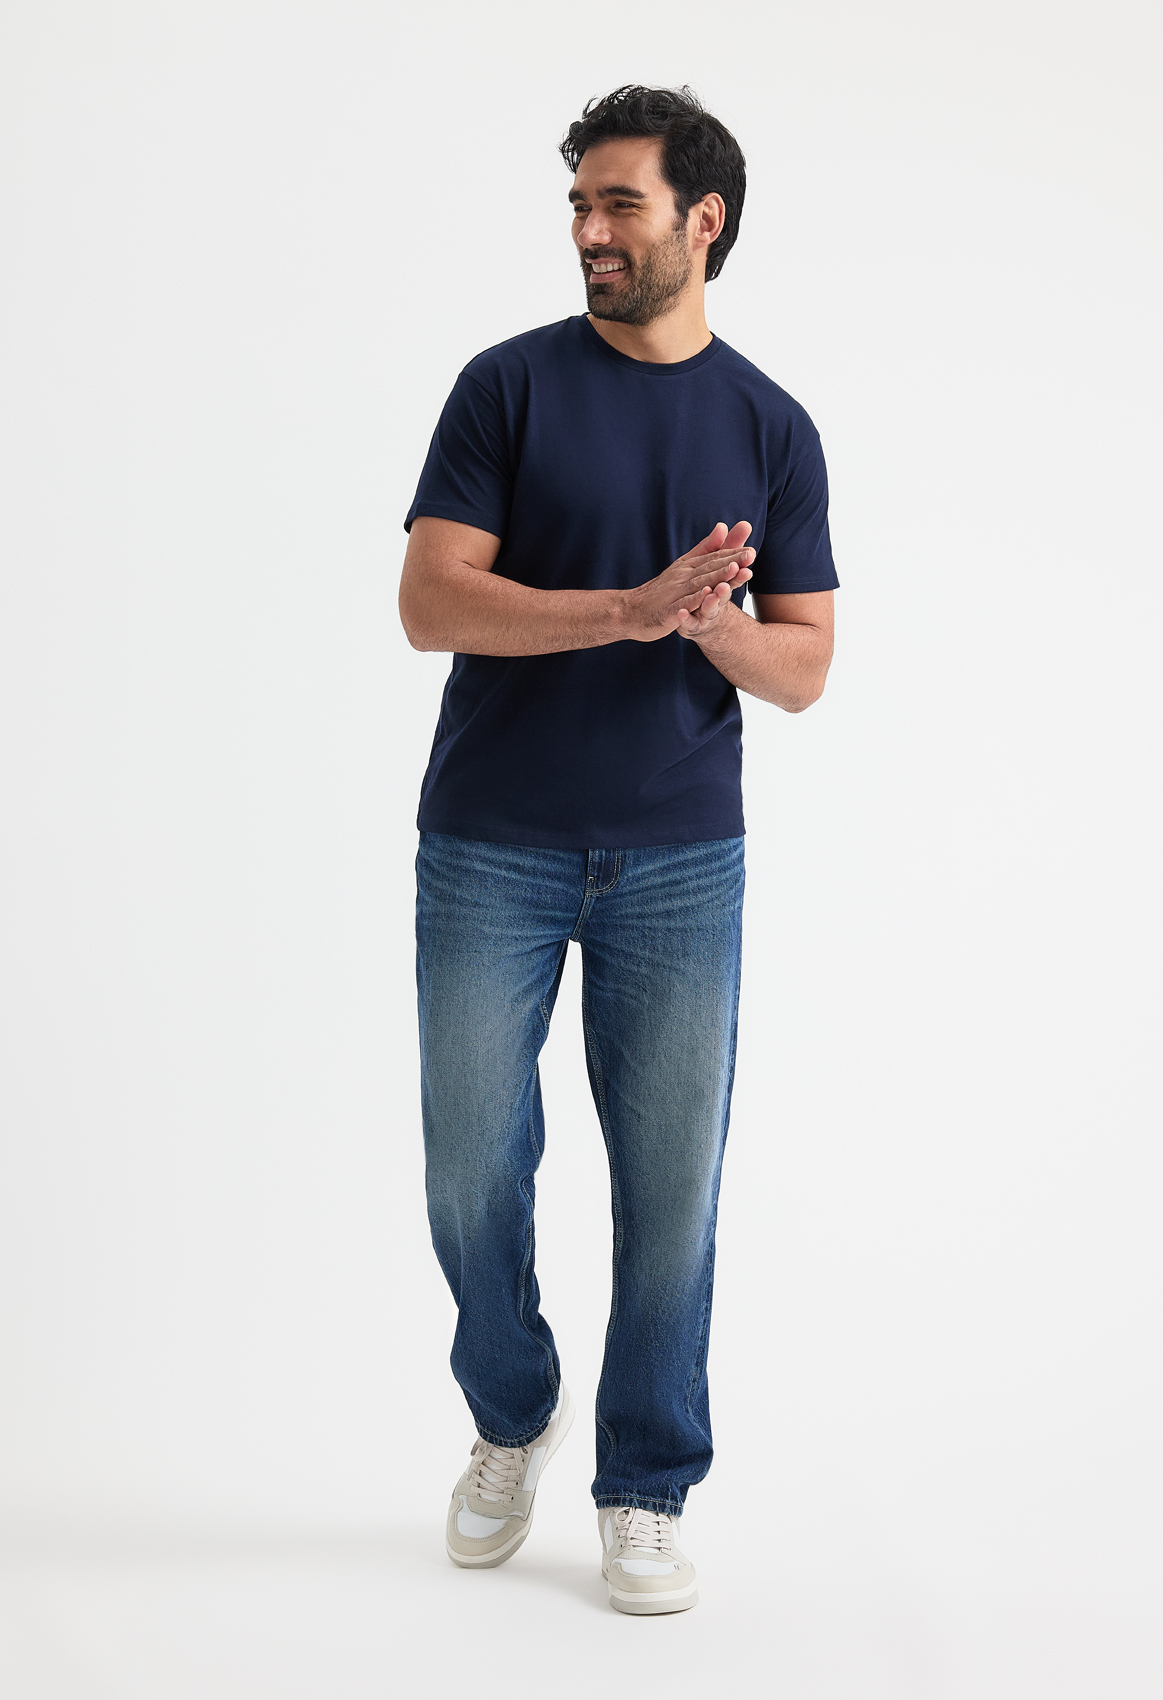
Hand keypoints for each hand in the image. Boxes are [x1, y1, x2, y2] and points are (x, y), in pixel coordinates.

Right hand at [621, 522, 753, 642]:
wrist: (631, 610)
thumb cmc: (661, 591)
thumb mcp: (684, 565)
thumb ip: (706, 548)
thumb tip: (723, 525)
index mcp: (688, 567)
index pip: (714, 558)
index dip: (733, 554)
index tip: (752, 550)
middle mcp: (682, 577)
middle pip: (709, 568)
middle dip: (731, 561)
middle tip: (750, 555)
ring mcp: (675, 593)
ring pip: (698, 583)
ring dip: (716, 576)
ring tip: (734, 570)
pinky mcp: (668, 611)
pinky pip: (682, 605)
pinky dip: (694, 600)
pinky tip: (707, 596)